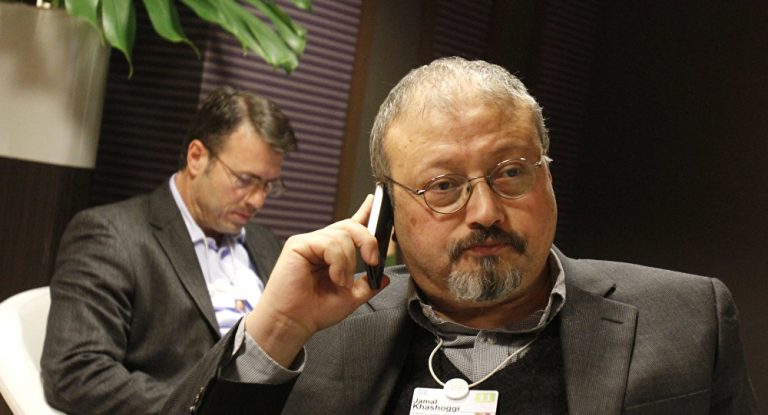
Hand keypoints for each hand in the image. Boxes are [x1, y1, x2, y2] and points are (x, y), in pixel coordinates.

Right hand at [245, 195, 388, 366]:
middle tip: (372, 261)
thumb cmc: (314, 311)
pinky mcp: (298, 244)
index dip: (364, 211)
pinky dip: (338, 262)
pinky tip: (334, 277)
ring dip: (349, 262)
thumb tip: (384, 278)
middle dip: (368, 241)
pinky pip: (329, 243)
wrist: (292, 323)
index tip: (376, 199)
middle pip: (352, 226)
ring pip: (343, 236)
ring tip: (341, 282)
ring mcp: (309, 242)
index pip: (351, 226)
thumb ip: (368, 285)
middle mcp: (321, 244)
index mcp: (333, 253)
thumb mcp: (350, 298)